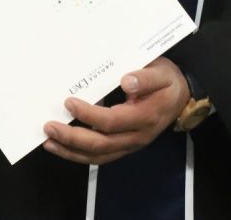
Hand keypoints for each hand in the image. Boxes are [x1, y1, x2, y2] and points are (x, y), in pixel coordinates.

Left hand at [42, 57, 189, 165]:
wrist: (181, 98)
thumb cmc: (167, 81)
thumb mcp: (162, 72)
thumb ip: (145, 77)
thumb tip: (126, 81)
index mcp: (145, 116)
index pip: (112, 121)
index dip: (89, 114)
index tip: (69, 103)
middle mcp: (137, 136)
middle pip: (101, 144)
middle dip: (72, 138)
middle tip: (49, 127)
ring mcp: (130, 145)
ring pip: (98, 156)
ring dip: (71, 151)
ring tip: (49, 142)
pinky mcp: (124, 147)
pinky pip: (101, 157)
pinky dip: (80, 155)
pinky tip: (64, 148)